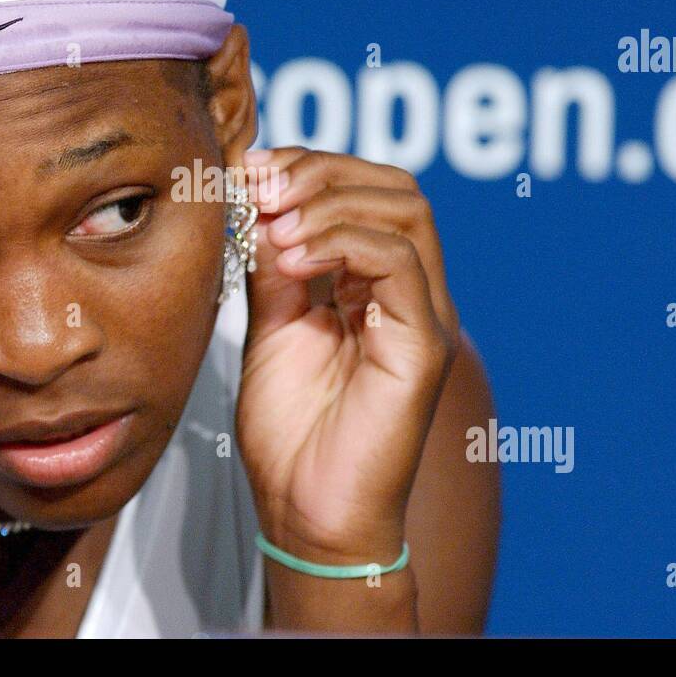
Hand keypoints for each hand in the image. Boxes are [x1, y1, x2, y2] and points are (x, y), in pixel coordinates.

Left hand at [235, 146, 459, 566]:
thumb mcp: (271, 324)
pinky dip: (342, 242)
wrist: (304, 511)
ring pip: (405, 212)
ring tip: (273, 226)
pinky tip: (291, 258)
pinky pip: (400, 263)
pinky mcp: (424, 346)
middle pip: (395, 187)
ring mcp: (424, 317)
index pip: (367, 191)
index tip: (251, 168)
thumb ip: (272, 263)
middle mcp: (410, 293)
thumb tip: (255, 197)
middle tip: (261, 186)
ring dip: (328, 202)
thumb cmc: (291, 431)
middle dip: (321, 171)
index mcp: (376, 285)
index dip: (310, 165)